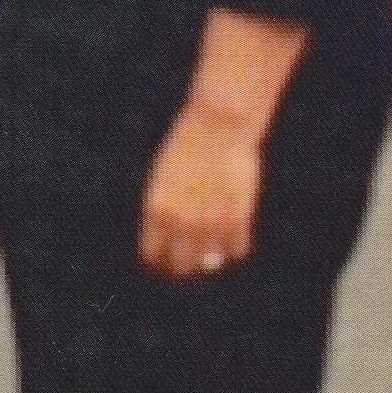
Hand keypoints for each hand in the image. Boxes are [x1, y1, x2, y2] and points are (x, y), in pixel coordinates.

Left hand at [139, 102, 262, 277]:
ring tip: (214, 246)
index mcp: (156, 210)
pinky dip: (235, 247)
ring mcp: (211, 222)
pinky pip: (237, 250)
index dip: (160, 260)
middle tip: (193, 259)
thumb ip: (165, 212)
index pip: (153, 255)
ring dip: (212, 257)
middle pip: (182, 266)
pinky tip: (233, 234)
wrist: (217, 126)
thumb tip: (173, 245)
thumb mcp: (163, 180)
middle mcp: (181, 221)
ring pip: (211, 262)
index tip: (168, 259)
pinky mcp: (238, 218)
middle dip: (186, 265)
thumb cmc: (188, 149)